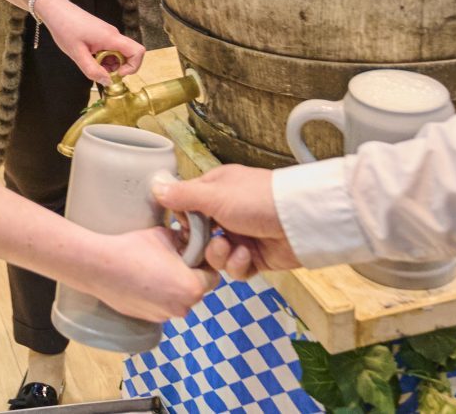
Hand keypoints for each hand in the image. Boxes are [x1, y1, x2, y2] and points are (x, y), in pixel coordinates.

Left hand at [37, 0, 142, 84]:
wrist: (56, 11)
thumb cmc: (65, 28)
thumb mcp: (77, 54)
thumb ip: (93, 70)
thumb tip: (108, 82)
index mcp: (111, 38)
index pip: (138, 52)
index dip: (133, 67)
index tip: (117, 73)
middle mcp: (113, 34)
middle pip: (128, 55)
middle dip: (117, 68)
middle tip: (99, 71)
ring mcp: (108, 33)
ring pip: (118, 53)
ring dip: (108, 63)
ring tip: (90, 62)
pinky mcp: (102, 34)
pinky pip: (110, 49)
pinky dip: (103, 57)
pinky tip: (89, 56)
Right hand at [83, 226, 218, 322]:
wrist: (100, 267)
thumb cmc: (134, 249)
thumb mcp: (166, 235)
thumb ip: (185, 239)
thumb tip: (190, 240)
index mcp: (192, 287)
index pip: (212, 275)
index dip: (203, 261)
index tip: (191, 252)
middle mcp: (183, 307)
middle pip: (196, 289)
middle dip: (189, 274)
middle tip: (173, 258)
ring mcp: (165, 316)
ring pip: (179, 299)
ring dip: (174, 286)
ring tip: (156, 268)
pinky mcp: (149, 319)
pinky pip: (162, 305)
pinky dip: (158, 295)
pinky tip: (144, 279)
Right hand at [153, 167, 299, 278]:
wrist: (299, 222)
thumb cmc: (257, 199)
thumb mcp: (215, 194)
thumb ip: (183, 195)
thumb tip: (156, 187)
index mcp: (217, 189)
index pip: (188, 205)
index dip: (183, 220)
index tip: (183, 229)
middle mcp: (228, 211)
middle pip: (200, 235)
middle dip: (202, 244)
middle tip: (209, 242)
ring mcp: (242, 235)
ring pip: (216, 255)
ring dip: (221, 256)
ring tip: (233, 249)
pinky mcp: (255, 257)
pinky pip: (235, 268)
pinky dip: (239, 265)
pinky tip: (247, 256)